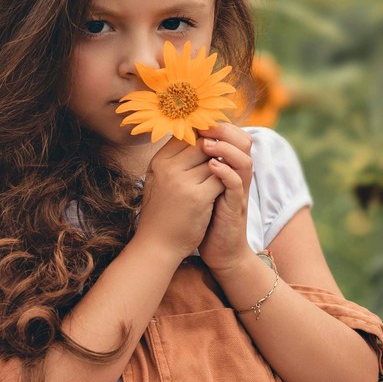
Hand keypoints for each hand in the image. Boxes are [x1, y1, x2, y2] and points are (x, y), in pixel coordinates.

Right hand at [135, 134, 224, 262]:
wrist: (157, 246)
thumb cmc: (161, 212)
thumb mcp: (159, 180)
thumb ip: (174, 160)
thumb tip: (195, 137)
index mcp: (158, 162)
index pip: (186, 136)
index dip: (201, 140)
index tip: (208, 151)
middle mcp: (168, 168)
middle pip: (203, 145)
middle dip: (214, 155)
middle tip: (215, 168)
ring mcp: (183, 182)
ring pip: (215, 161)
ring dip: (220, 171)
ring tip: (214, 183)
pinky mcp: (198, 197)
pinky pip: (222, 179)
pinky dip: (225, 184)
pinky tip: (218, 195)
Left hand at [196, 124, 253, 272]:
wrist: (217, 251)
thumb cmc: (204, 219)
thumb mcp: (198, 188)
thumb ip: (194, 168)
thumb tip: (176, 145)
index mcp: (228, 169)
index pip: (231, 137)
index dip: (217, 125)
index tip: (196, 118)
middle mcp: (237, 176)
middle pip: (242, 142)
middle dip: (224, 130)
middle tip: (205, 124)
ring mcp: (238, 191)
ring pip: (244, 160)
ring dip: (226, 148)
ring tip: (208, 144)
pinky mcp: (236, 207)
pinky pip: (237, 185)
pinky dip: (226, 173)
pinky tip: (212, 166)